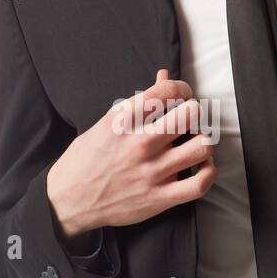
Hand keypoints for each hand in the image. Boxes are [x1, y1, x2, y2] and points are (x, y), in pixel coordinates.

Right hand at [46, 69, 216, 236]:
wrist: (68, 201)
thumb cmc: (85, 160)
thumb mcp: (105, 123)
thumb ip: (138, 102)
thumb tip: (163, 76)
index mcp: (123, 121)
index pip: (168, 90)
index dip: (182, 89)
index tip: (182, 96)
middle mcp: (140, 144)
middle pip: (192, 114)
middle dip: (195, 113)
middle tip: (189, 121)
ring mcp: (152, 172)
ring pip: (202, 147)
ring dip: (203, 142)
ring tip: (194, 143)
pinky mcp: (159, 198)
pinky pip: (200, 184)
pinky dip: (208, 172)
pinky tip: (201, 167)